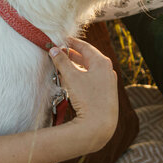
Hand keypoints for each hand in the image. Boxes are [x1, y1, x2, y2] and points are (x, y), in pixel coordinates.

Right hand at [49, 37, 118, 152]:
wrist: (100, 124)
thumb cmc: (87, 98)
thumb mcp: (71, 77)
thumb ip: (61, 61)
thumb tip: (53, 49)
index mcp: (102, 62)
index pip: (85, 46)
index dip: (72, 42)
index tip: (62, 39)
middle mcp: (108, 70)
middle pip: (88, 57)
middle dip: (73, 54)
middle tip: (60, 50)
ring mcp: (109, 82)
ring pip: (90, 68)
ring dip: (77, 65)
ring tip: (64, 64)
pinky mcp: (107, 93)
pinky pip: (93, 78)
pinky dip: (82, 75)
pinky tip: (73, 79)